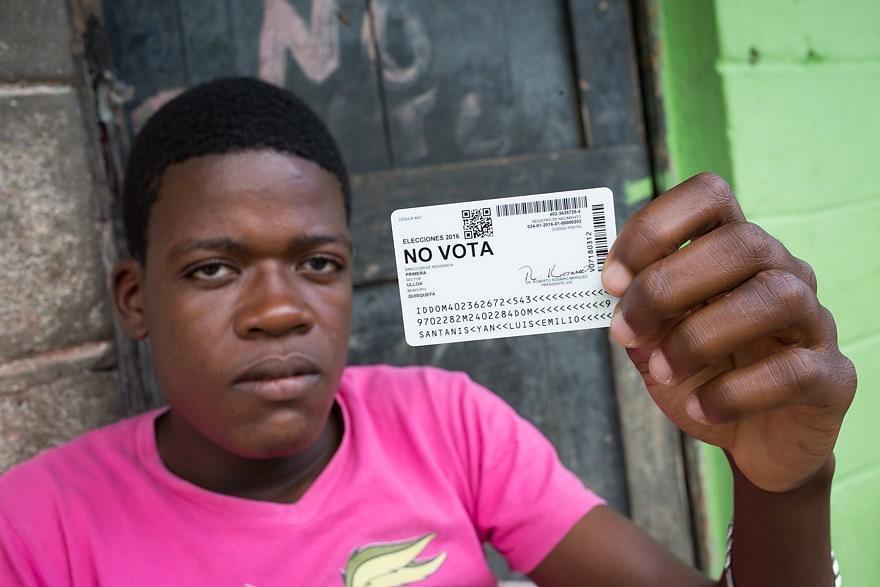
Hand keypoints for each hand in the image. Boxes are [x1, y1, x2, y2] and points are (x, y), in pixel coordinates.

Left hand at [601, 173, 856, 492]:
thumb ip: (636, 311)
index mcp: (733, 251)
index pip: (709, 196)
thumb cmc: (701, 375)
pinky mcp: (832, 376)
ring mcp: (813, 321)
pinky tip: (702, 406)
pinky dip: (735, 392)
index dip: (654, 227)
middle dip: (667, 287)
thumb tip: (612, 292)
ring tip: (662, 372)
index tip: (612, 281)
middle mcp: (782, 272)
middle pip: (741, 242)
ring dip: (700, 337)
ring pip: (775, 297)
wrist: (753, 440)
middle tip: (625, 332)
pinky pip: (794, 371)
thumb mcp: (655, 340)